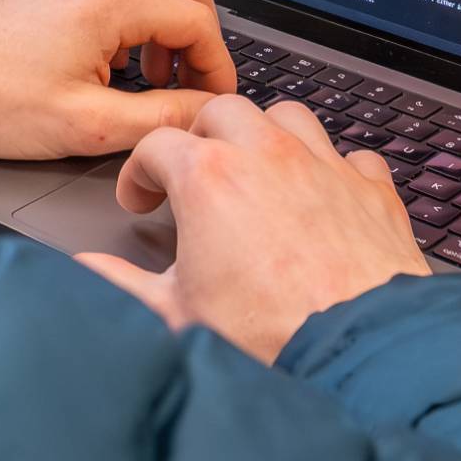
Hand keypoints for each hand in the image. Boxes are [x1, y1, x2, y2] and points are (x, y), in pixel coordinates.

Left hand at [0, 0, 236, 158]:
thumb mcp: (88, 126)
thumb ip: (161, 117)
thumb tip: (207, 113)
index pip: (198, 20)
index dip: (218, 65)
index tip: (212, 100)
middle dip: (201, 32)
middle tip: (194, 79)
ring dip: (168, 19)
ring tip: (153, 75)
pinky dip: (135, 12)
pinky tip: (117, 59)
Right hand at [77, 93, 430, 362]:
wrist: (363, 351)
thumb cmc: (273, 333)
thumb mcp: (178, 313)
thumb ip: (122, 283)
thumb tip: (88, 268)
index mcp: (209, 178)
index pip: (156, 145)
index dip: (139, 172)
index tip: (141, 200)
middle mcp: (266, 155)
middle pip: (221, 110)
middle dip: (202, 136)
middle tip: (197, 175)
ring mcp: (323, 166)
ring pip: (288, 115)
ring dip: (268, 134)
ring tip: (259, 169)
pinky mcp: (372, 190)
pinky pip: (354, 156)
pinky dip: (337, 169)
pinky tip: (327, 195)